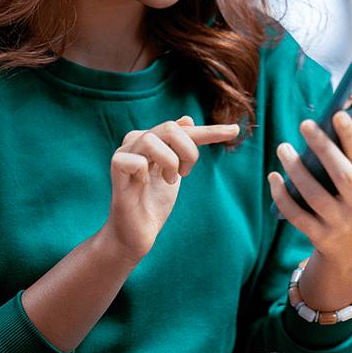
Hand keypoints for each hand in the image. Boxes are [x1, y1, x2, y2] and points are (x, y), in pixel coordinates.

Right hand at [105, 116, 239, 261]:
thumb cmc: (154, 203)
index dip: (211, 131)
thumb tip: (187, 119)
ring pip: (151, 140)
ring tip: (167, 180)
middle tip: (184, 174)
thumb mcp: (176, 173)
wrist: (136, 234)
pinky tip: (144, 184)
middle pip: (170, 128)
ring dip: (168, 163)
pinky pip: (135, 160)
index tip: (235, 131)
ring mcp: (124, 154)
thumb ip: (181, 148)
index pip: (184, 129)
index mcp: (151, 139)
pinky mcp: (116, 170)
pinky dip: (146, 173)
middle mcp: (136, 142)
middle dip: (188, 152)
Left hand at [267, 107, 351, 310]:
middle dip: (323, 148)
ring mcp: (339, 224)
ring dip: (297, 171)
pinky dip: (283, 197)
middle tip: (305, 124)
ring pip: (315, 196)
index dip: (351, 136)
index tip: (337, 114)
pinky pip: (297, 216)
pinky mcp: (320, 237)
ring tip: (283, 148)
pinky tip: (274, 177)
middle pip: (341, 176)